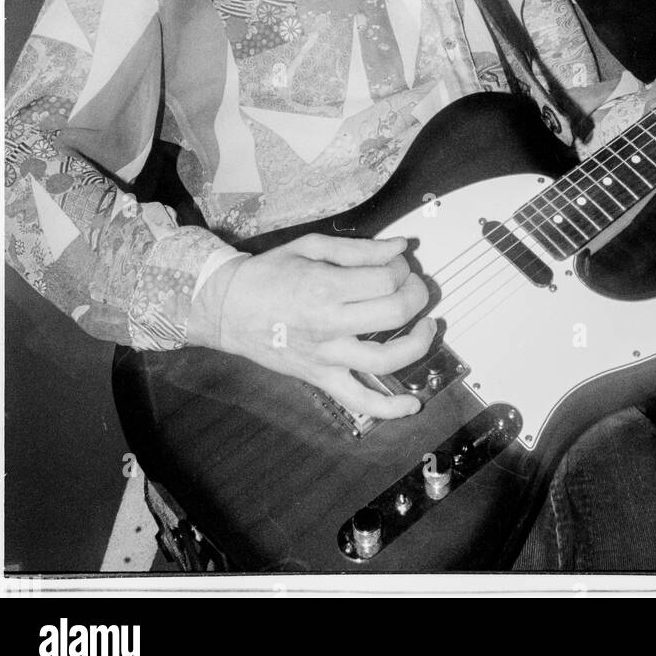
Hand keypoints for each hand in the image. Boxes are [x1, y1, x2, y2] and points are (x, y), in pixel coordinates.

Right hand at [217, 233, 433, 419]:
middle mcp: (328, 323)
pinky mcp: (320, 377)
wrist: (227, 307)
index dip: (403, 268)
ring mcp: (325, 355)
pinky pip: (358, 400)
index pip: (387, 279)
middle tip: (415, 286)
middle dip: (417, 295)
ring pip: (386, 360)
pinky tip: (411, 404)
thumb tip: (398, 247)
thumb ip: (359, 248)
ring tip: (427, 327)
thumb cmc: (267, 274)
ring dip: (418, 343)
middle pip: (394, 313)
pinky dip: (388, 408)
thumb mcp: (311, 246)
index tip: (400, 263)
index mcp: (325, 286)